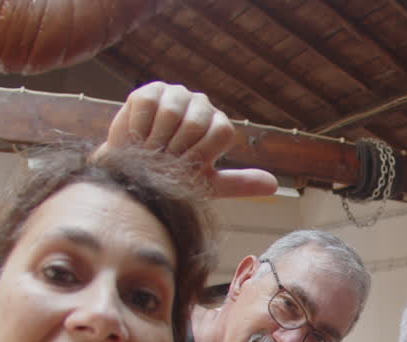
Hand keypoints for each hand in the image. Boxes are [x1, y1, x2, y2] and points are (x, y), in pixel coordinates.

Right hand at [96, 82, 277, 197]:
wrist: (133, 174)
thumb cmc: (173, 179)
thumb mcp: (207, 185)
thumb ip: (239, 183)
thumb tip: (273, 185)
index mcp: (219, 125)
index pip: (222, 132)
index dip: (201, 155)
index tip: (186, 168)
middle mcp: (202, 105)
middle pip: (198, 122)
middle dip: (177, 149)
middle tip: (165, 161)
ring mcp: (176, 95)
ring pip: (173, 112)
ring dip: (158, 140)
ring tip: (151, 151)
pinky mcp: (150, 91)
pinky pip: (148, 105)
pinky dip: (141, 128)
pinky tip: (138, 138)